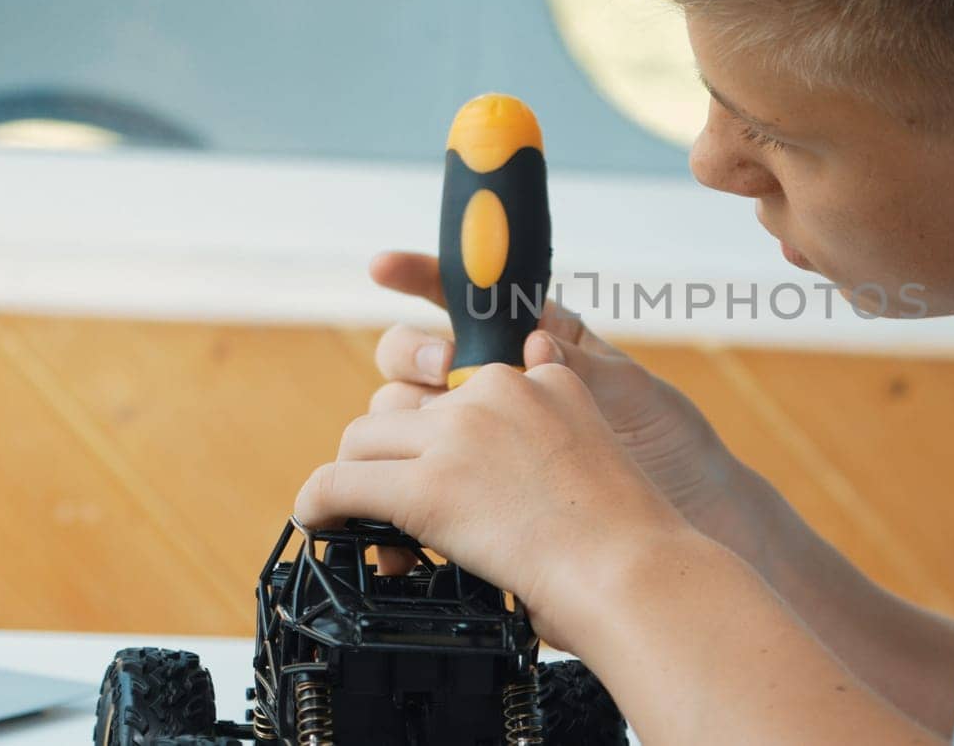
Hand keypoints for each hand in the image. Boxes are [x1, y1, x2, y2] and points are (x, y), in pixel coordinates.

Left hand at [295, 361, 689, 650]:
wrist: (635, 573)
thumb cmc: (627, 538)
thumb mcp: (596, 447)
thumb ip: (553, 419)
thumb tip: (533, 382)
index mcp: (542, 381)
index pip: (455, 391)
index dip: (437, 435)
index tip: (440, 470)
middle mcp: (497, 392)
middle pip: (404, 405)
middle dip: (389, 454)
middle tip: (387, 501)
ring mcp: (459, 435)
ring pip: (364, 437)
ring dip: (355, 477)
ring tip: (353, 515)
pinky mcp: (427, 485)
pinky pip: (340, 482)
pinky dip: (319, 503)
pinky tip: (318, 523)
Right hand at [364, 252, 764, 559]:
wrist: (672, 520)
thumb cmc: (662, 443)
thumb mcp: (630, 392)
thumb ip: (581, 364)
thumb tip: (537, 342)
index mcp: (527, 337)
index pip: (461, 294)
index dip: (416, 274)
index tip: (383, 265)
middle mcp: (489, 383)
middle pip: (412, 357)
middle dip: (413, 355)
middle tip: (444, 367)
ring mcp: (473, 437)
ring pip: (401, 418)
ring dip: (401, 425)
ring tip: (436, 433)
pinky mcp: (463, 492)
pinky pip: (412, 482)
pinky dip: (398, 491)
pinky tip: (413, 500)